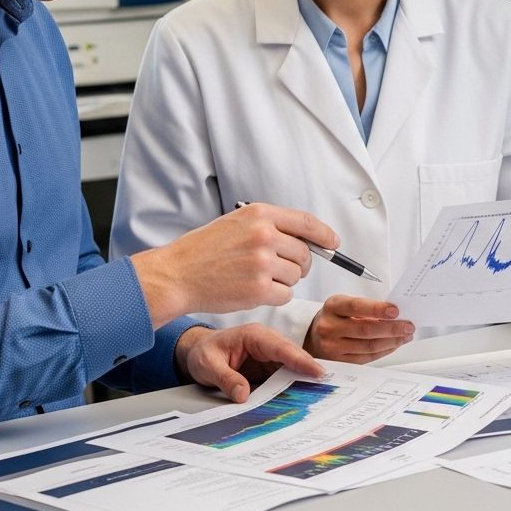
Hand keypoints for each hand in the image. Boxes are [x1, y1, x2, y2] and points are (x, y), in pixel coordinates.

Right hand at [130, 204, 339, 326]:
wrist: (178, 274)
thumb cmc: (204, 250)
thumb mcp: (236, 223)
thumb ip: (270, 226)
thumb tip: (306, 238)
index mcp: (259, 214)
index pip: (306, 222)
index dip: (324, 234)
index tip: (332, 243)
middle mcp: (264, 235)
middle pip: (305, 253)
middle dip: (299, 264)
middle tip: (280, 268)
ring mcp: (262, 262)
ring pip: (296, 276)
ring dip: (284, 281)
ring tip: (258, 278)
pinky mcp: (259, 289)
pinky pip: (286, 294)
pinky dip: (276, 296)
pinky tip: (255, 290)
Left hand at [175, 324, 325, 403]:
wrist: (196, 353)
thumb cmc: (203, 352)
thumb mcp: (207, 364)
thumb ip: (225, 378)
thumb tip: (243, 395)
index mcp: (255, 336)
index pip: (282, 347)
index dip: (301, 359)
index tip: (318, 371)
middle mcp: (266, 344)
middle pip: (292, 357)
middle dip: (309, 370)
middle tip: (328, 386)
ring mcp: (268, 357)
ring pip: (291, 369)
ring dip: (303, 382)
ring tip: (320, 397)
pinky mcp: (267, 370)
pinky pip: (282, 379)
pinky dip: (292, 388)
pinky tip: (301, 400)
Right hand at [304, 295, 414, 362]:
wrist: (315, 336)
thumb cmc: (335, 317)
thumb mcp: (344, 305)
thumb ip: (366, 308)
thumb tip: (395, 314)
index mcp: (333, 306)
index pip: (356, 306)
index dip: (377, 309)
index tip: (395, 310)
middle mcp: (329, 327)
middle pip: (365, 329)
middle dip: (391, 328)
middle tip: (408, 326)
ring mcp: (332, 347)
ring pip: (368, 346)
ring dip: (392, 341)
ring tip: (405, 336)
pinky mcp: (339, 362)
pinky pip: (367, 358)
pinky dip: (384, 351)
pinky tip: (393, 344)